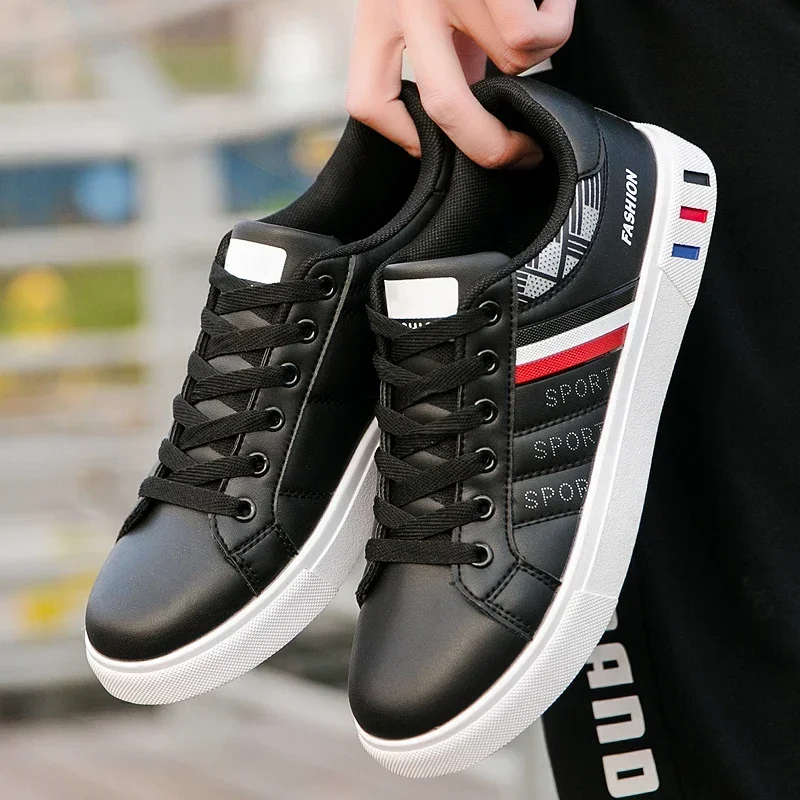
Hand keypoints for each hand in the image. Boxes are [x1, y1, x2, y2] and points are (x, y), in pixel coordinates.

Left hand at [346, 0, 575, 167]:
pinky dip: (558, 24)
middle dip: (491, 147)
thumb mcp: (433, 2)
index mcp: (379, 10)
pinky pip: (535, 38)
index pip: (368, 101)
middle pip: (445, 109)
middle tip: (520, 153)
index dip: (404, 141)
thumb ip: (442, 53)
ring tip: (536, 11)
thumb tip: (470, 117)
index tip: (437, 149)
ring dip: (537, 54)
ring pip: (510, 67)